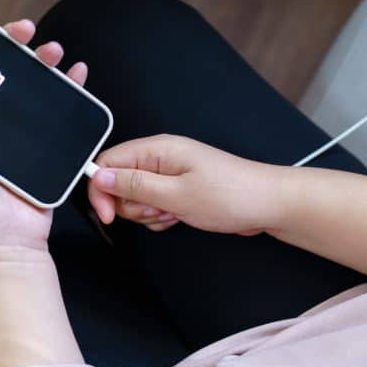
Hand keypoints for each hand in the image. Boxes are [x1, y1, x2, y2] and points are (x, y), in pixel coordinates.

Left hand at [0, 17, 87, 259]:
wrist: (5, 247)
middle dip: (11, 42)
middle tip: (22, 29)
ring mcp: (17, 133)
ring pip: (31, 84)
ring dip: (43, 61)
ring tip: (53, 51)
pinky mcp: (45, 146)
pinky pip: (60, 110)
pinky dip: (71, 88)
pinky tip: (76, 72)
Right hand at [88, 135, 287, 234]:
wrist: (267, 204)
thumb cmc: (232, 195)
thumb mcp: (176, 194)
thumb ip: (134, 185)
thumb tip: (100, 175)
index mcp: (158, 149)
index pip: (108, 162)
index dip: (101, 190)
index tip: (107, 215)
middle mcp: (163, 158)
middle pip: (120, 182)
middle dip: (131, 206)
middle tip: (158, 210)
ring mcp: (172, 174)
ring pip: (137, 199)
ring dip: (149, 214)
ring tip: (175, 213)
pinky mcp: (180, 190)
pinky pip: (155, 206)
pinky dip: (162, 217)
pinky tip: (180, 217)